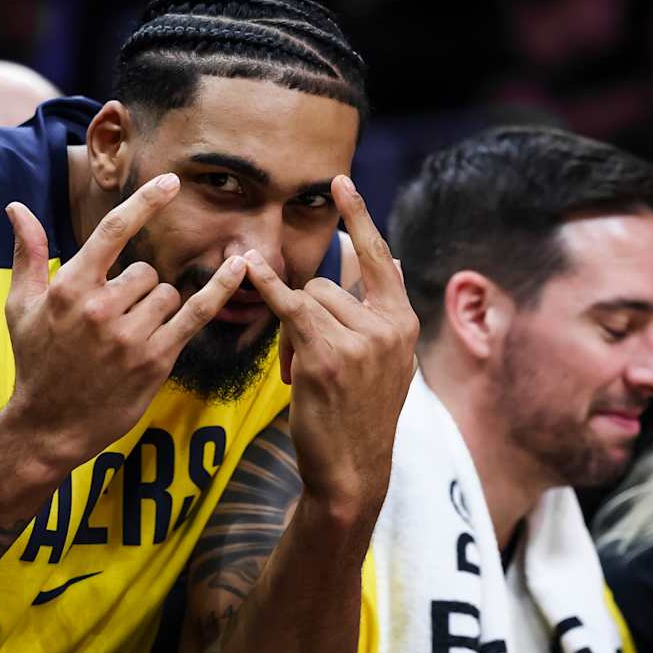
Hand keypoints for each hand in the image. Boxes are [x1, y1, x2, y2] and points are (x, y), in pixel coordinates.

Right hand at [1, 174, 246, 469]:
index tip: (170, 181)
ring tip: (127, 337)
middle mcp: (102, 308)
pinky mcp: (156, 360)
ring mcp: (131, 336)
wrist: (49, 424)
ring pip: (167, 294)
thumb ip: (28, 253)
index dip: (146, 202)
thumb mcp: (20, 306)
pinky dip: (220, 290)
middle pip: (146, 272)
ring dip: (155, 308)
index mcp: (71, 287)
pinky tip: (240, 267)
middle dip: (136, 290)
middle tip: (113, 322)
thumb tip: (16, 207)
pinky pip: (196, 314)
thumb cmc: (35, 361)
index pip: (114, 231)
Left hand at [242, 175, 417, 515]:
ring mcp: (360, 339)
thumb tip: (391, 258)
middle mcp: (388, 326)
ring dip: (291, 333)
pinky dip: (267, 288)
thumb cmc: (361, 418)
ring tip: (299, 374)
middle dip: (305, 315)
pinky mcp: (328, 355)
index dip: (359, 217)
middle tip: (302, 362)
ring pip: (306, 301)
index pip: (379, 257)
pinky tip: (249, 269)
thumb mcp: (388, 361)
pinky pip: (290, 308)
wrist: (354, 472)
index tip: (340, 181)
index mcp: (403, 322)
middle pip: (326, 286)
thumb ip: (384, 311)